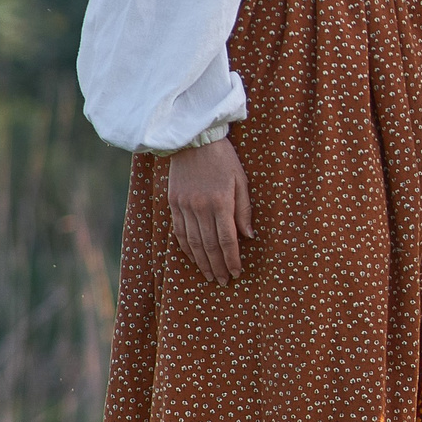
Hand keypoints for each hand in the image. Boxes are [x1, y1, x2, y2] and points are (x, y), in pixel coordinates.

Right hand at [167, 137, 253, 283]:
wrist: (193, 140)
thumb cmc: (224, 159)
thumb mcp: (241, 181)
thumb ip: (244, 210)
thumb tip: (249, 236)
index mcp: (221, 202)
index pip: (227, 240)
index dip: (232, 259)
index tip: (236, 273)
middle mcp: (201, 207)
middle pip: (209, 246)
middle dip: (217, 266)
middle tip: (223, 281)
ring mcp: (184, 206)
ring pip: (192, 242)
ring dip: (202, 262)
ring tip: (209, 275)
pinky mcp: (173, 203)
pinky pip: (179, 232)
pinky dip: (186, 248)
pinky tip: (193, 258)